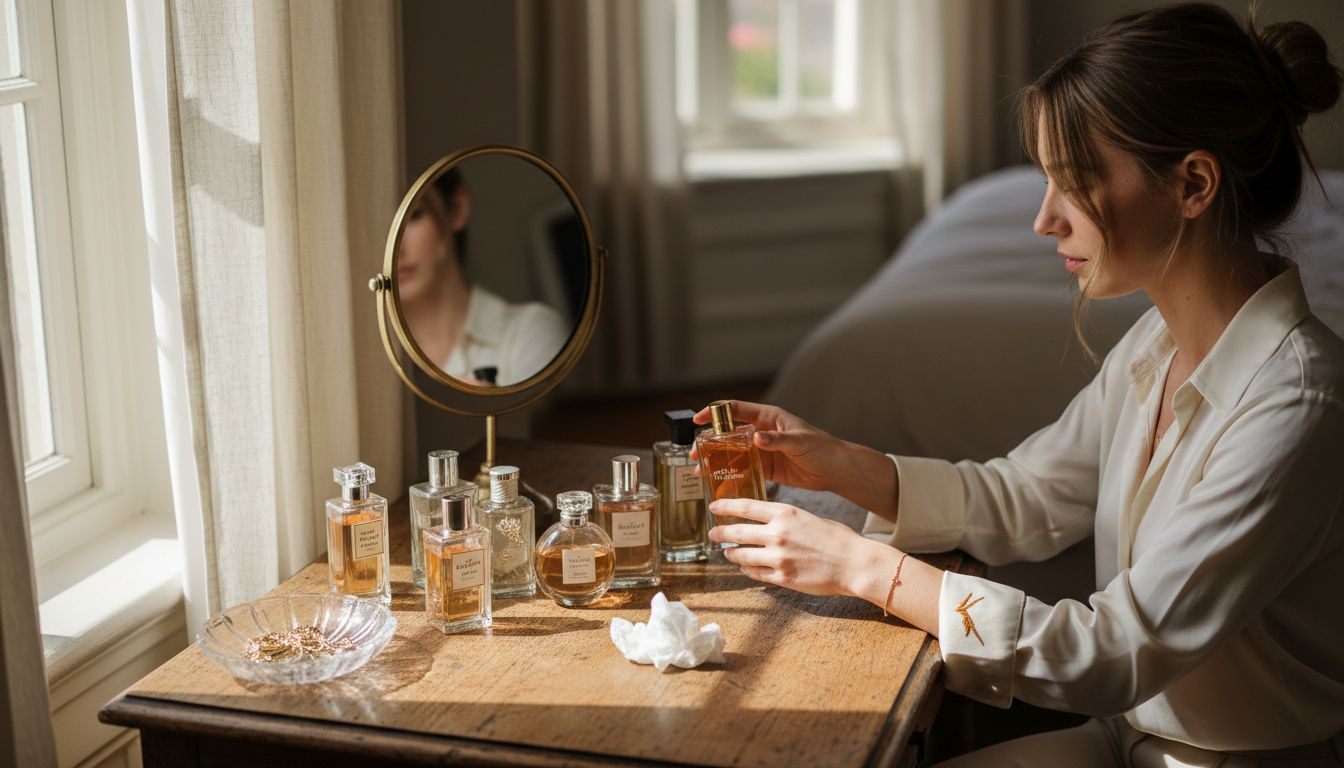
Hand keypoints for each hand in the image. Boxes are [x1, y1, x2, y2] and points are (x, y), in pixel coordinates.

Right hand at [691, 400, 843, 491]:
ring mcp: (762, 450)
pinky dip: (730, 474)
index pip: (734, 410)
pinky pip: (744, 469)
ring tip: (700, 471)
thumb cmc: (821, 447)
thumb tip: (756, 438)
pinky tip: (718, 482)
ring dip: (716, 460)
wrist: (835, 469)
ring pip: (733, 452)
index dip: (714, 413)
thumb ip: (776, 439)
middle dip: (709, 441)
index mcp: (767, 417)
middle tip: (695, 453)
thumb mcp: (798, 441)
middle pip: (728, 433)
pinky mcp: (766, 467)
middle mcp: (761, 431)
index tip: (697, 420)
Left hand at [708, 498, 870, 596]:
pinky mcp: (782, 578)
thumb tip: (765, 523)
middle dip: (720, 533)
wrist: (854, 563)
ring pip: (742, 556)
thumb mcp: (807, 518)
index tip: (713, 507)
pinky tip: (746, 568)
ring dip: (732, 554)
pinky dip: (748, 570)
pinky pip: (755, 573)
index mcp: (785, 513)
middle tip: (712, 534)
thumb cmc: (836, 538)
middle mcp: (777, 534)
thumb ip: (784, 520)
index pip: (745, 507)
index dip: (725, 507)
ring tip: (729, 553)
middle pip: (736, 532)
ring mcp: (778, 558)